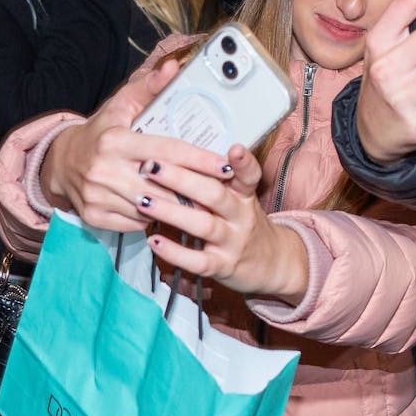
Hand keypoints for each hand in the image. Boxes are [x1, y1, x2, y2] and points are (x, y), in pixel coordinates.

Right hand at [40, 59, 235, 231]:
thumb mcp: (122, 105)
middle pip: (164, 186)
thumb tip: (174, 67)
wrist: (61, 162)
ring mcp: (98, 197)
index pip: (167, 151)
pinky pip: (137, 224)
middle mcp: (104, 170)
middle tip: (222, 189)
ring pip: (153, 209)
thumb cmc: (102, 131)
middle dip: (196, 189)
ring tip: (199, 201)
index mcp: (115, 141)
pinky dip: (153, 218)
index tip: (226, 166)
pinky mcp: (95, 217)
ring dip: (177, 207)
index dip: (200, 160)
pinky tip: (164, 208)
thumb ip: (150, 87)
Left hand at [141, 143, 309, 302]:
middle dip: (181, 179)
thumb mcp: (240, 199)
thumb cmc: (243, 225)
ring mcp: (234, 242)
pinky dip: (175, 252)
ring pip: (204, 225)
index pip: (249, 176)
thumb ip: (216, 181)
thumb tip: (175, 157)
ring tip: (143, 201)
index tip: (234, 149)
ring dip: (171, 212)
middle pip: (215, 195)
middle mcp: (242, 216)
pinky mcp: (224, 266)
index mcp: (244, 196)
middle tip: (152, 167)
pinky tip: (154, 241)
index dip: (243, 163)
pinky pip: (199, 261)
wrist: (272, 263)